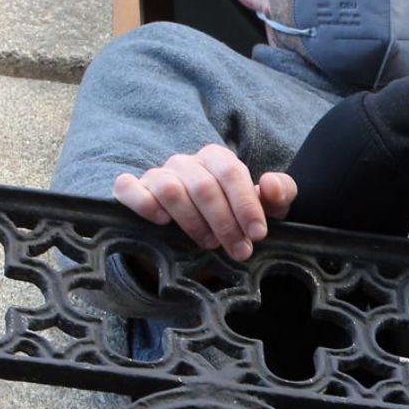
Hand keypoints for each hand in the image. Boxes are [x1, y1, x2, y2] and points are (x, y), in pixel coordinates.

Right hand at [113, 145, 296, 258]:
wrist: (200, 235)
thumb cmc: (237, 216)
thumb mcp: (267, 209)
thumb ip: (280, 194)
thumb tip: (270, 184)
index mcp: (217, 158)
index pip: (231, 173)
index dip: (246, 205)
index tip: (257, 235)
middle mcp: (185, 162)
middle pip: (203, 186)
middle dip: (225, 223)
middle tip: (239, 250)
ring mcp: (157, 174)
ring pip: (170, 190)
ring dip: (192, 222)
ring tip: (209, 242)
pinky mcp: (132, 190)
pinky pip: (128, 188)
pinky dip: (143, 203)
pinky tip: (161, 222)